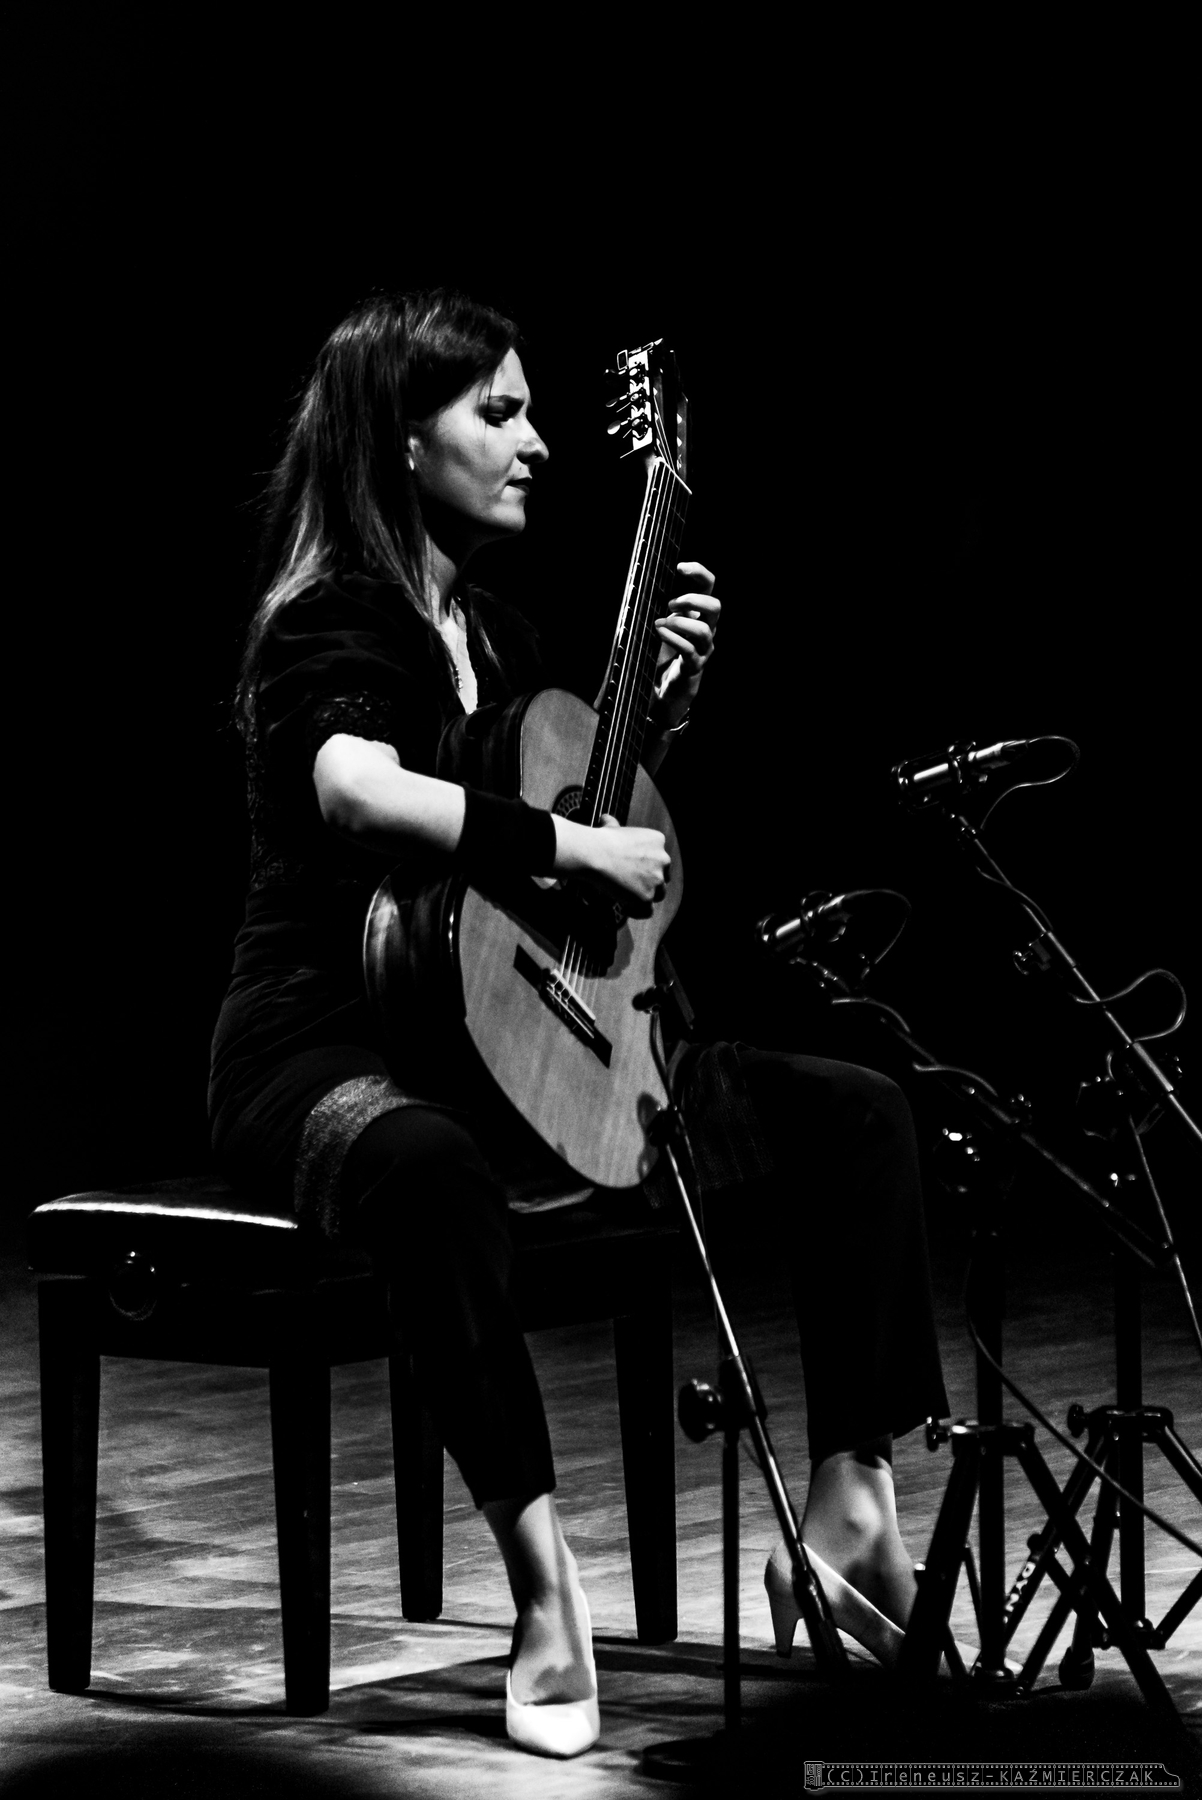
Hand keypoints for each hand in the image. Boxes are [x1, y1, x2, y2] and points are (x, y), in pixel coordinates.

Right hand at [552, 813, 669, 914]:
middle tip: (629, 884)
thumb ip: (614, 826)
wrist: (594, 854)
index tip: (631, 870)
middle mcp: (663, 859)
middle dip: (648, 881)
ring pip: (657, 894)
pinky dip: (636, 911)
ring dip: (644, 896)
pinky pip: (646, 911)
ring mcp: (656, 879)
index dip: (646, 866)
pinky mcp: (647, 897)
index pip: (660, 859)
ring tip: (625, 896)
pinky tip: (624, 907)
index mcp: (658, 841)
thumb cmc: (599, 840)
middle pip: (662, 877)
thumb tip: (606, 819)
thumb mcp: (611, 827)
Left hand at [653, 560, 719, 724]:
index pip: (708, 586)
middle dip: (693, 600)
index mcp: (699, 614)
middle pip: (715, 606)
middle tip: (671, 604)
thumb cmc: (662, 653)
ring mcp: (703, 649)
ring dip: (681, 623)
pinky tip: (659, 633)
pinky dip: (673, 639)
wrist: (666, 689)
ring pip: (704, 630)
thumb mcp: (662, 624)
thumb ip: (661, 608)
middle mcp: (706, 629)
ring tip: (661, 622)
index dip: (698, 573)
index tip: (680, 568)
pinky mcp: (694, 666)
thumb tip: (644, 586)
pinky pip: (689, 650)